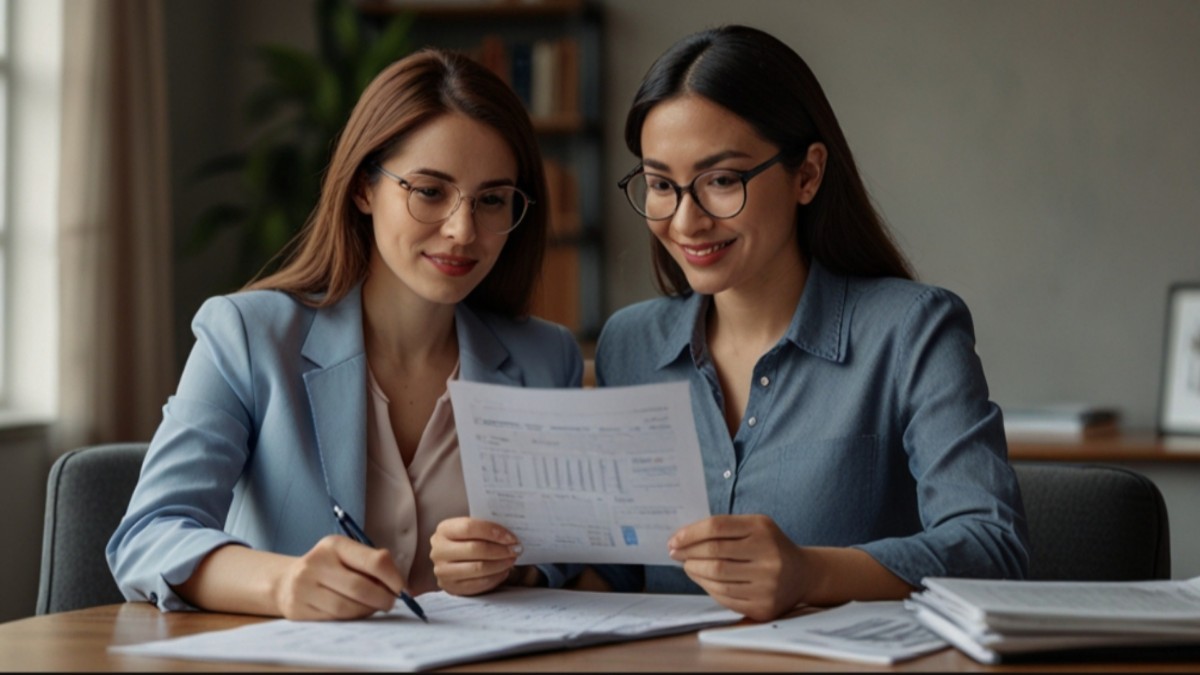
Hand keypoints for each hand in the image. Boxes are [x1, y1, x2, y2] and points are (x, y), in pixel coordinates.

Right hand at [273, 535, 406, 619]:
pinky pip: (334, 619)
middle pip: (361, 588)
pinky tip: (355, 613)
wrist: (287, 581)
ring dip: (368, 611)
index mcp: (334, 545)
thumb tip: (401, 587)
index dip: (393, 578)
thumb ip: (372, 565)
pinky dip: (351, 619)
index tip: (402, 588)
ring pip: (347, 607)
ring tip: (373, 607)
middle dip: (383, 599)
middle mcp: (316, 563)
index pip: (374, 561)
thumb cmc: (329, 568)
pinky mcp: (298, 609)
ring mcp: (303, 587)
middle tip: (390, 602)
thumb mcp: (347, 555)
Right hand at [430, 517, 522, 595]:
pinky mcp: (451, 587)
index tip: (511, 537)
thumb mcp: (471, 531)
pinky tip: (504, 571)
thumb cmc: (467, 541)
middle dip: (500, 549)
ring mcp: (442, 570)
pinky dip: (495, 577)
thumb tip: (510, 534)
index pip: (470, 527)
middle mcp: (439, 550)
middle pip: (475, 548)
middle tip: (516, 549)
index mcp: (444, 529)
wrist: (452, 562)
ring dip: (500, 564)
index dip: (493, 532)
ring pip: (478, 568)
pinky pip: (478, 583)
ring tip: (512, 560)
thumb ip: (486, 529)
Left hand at [669, 514, 807, 621]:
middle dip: (688, 553)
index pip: (717, 526)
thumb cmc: (770, 547)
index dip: (690, 533)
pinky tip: (703, 580)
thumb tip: (682, 539)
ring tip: (688, 566)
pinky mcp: (764, 606)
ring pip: (717, 578)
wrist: (803, 575)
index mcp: (762, 529)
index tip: (674, 540)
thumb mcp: (754, 527)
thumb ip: (723, 529)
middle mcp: (768, 556)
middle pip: (714, 553)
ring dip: (694, 571)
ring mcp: (767, 584)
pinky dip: (707, 588)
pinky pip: (725, 597)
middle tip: (675, 553)